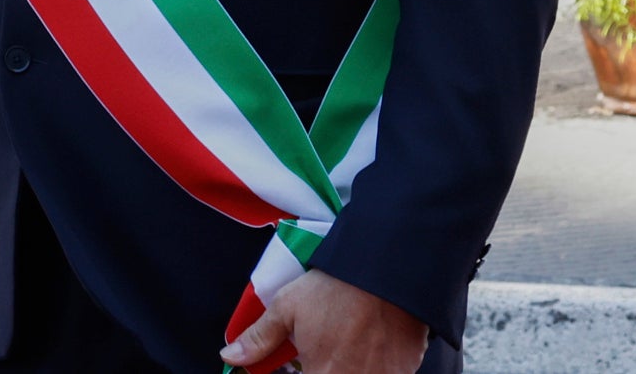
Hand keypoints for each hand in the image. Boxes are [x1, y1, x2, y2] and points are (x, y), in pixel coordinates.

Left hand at [220, 270, 426, 373]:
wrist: (388, 271)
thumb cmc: (333, 289)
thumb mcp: (287, 308)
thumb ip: (259, 339)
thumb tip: (229, 358)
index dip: (302, 371)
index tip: (302, 363)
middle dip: (326, 366)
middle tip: (326, 350)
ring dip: (353, 365)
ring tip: (352, 344)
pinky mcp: (406, 370)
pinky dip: (377, 365)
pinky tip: (373, 345)